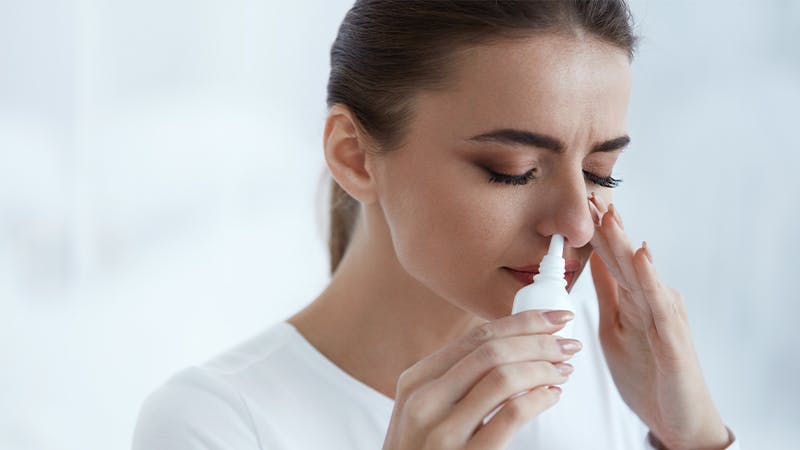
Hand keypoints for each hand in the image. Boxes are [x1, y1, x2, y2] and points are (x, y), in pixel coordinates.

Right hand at [382, 310, 580, 449]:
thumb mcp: (422, 408)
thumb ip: (453, 379)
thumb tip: (510, 343)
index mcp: (416, 380)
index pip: (475, 336)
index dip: (521, 322)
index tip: (552, 318)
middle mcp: (425, 401)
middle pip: (492, 351)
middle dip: (539, 341)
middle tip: (568, 343)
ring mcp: (443, 432)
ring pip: (503, 378)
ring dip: (542, 368)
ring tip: (563, 370)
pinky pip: (512, 416)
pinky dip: (539, 399)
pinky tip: (551, 396)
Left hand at [587, 193, 729, 449]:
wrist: (678, 419)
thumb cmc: (648, 374)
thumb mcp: (615, 327)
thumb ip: (608, 294)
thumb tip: (592, 262)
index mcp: (634, 299)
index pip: (612, 259)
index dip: (595, 232)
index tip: (580, 203)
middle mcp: (651, 300)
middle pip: (625, 258)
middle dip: (607, 227)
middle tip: (590, 196)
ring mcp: (664, 316)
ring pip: (639, 272)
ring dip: (623, 242)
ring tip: (609, 214)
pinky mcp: (672, 337)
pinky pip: (657, 302)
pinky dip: (648, 276)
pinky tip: (640, 254)